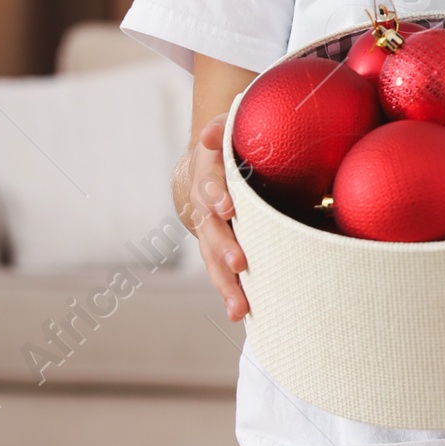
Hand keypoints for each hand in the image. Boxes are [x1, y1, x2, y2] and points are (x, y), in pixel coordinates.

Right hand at [183, 114, 249, 319]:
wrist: (207, 171)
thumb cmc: (228, 150)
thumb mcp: (226, 133)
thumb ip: (221, 129)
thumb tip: (208, 134)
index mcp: (208, 178)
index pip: (210, 186)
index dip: (216, 195)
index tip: (228, 206)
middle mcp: (204, 211)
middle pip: (211, 231)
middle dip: (225, 248)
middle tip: (240, 263)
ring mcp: (209, 235)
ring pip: (213, 261)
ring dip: (225, 284)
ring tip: (238, 308)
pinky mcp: (218, 253)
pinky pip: (222, 275)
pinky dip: (229, 294)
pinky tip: (240, 315)